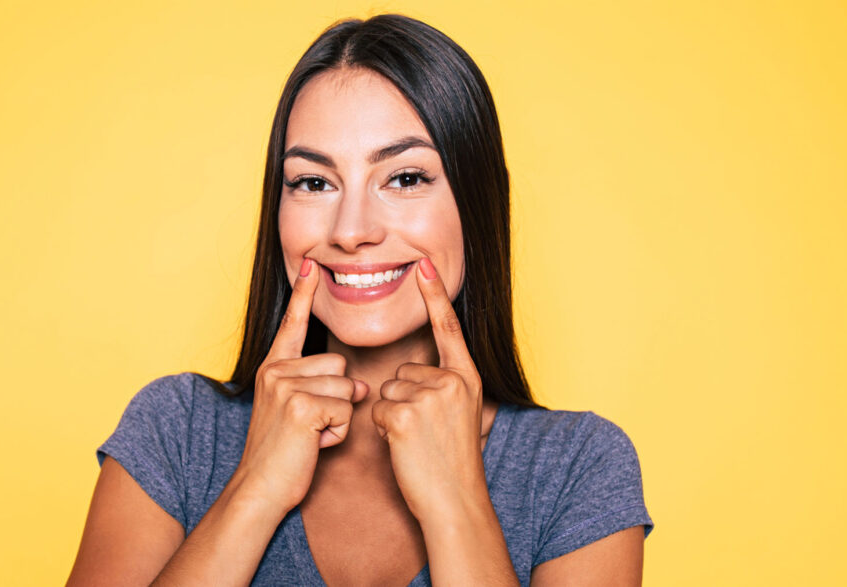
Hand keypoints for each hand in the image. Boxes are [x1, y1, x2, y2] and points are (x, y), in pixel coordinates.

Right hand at [231, 258, 368, 514]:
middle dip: (338, 397)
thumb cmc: (284, 453)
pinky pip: (344, 409)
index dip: (303, 293)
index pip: (293, 324)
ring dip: (338, 417)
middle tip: (311, 425)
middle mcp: (276, 370)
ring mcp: (285, 385)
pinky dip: (337, 432)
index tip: (311, 262)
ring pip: (346, 387)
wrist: (260, 487)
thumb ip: (324, 388)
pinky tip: (314, 444)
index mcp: (274, 367)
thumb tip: (361, 384)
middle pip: (339, 364)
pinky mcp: (300, 405)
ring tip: (312, 435)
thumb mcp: (299, 411)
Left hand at [371, 257, 486, 522]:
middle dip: (403, 401)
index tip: (424, 263)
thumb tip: (411, 374)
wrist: (455, 501)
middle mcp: (452, 382)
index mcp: (466, 378)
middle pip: (403, 372)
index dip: (435, 294)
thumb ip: (441, 389)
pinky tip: (406, 447)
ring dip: (393, 417)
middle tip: (424, 433)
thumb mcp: (459, 416)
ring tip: (416, 441)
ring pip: (388, 391)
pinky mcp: (408, 414)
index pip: (447, 328)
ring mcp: (431, 397)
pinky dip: (385, 432)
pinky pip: (380, 412)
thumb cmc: (451, 463)